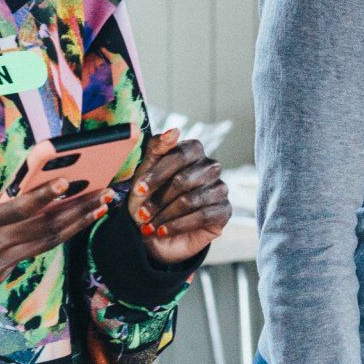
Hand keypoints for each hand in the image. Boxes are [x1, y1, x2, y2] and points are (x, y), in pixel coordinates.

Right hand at [0, 153, 109, 301]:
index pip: (18, 209)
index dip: (44, 196)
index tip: (68, 183)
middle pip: (45, 229)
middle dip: (78, 210)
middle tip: (106, 194)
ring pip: (45, 243)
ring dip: (76, 224)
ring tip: (100, 208)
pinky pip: (30, 252)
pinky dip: (52, 236)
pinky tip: (70, 223)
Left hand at [128, 129, 229, 265]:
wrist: (155, 233)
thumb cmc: (150, 198)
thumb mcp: (145, 172)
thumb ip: (157, 148)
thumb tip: (174, 130)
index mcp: (194, 151)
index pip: (180, 155)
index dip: (157, 174)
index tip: (138, 190)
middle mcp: (211, 167)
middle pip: (183, 180)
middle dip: (158, 199)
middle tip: (142, 214)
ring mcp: (220, 188)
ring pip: (191, 200)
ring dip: (165, 215)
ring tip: (151, 226)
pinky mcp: (224, 211)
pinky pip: (202, 216)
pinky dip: (178, 225)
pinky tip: (163, 231)